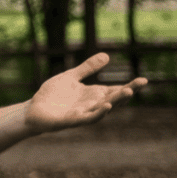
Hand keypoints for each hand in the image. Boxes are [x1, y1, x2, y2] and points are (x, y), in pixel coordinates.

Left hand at [25, 52, 146, 134]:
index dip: (129, 86)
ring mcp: (82, 114)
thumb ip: (87, 68)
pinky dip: (97, 113)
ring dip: (115, 102)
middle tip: (139, 84)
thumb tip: (106, 56)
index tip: (143, 80)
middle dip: (126, 93)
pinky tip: (105, 106)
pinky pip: (87, 118)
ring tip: (127, 93)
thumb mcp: (70, 77)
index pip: (114, 90)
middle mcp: (90, 105)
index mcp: (92, 95)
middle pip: (113, 99)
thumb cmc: (51, 96)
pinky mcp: (71, 121)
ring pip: (102, 109)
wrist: (32, 111)